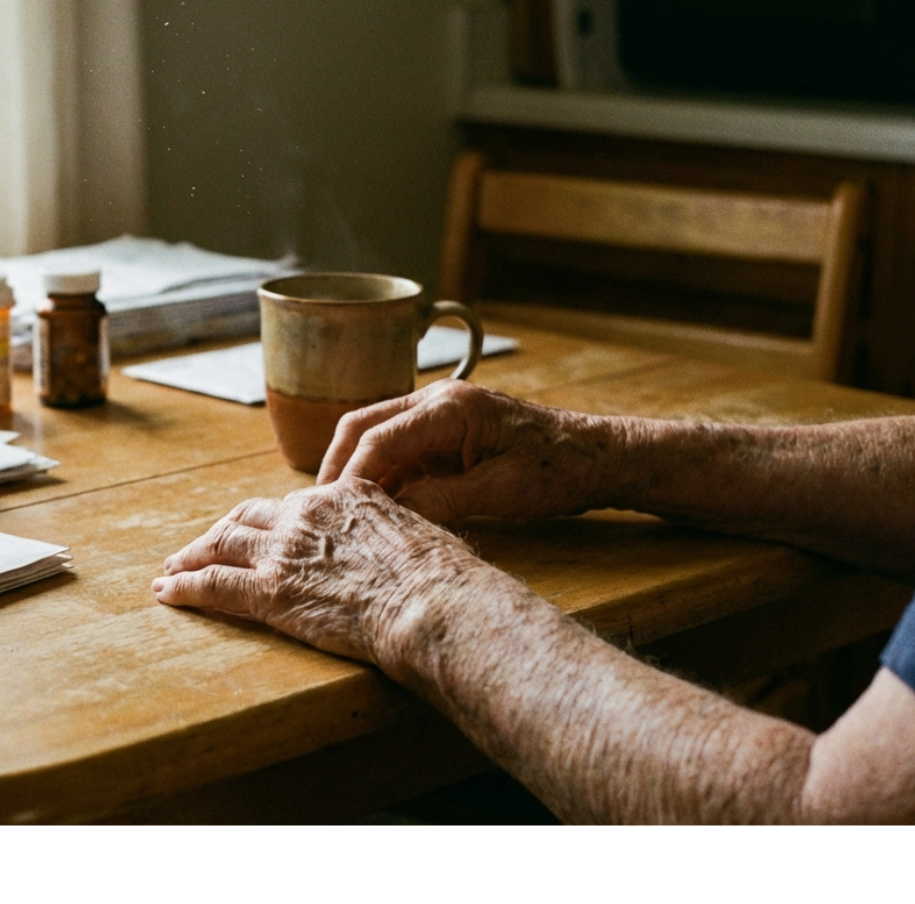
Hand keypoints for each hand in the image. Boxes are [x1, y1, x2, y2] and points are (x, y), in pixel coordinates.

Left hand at [151, 477, 483, 665]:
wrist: (431, 601)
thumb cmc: (442, 579)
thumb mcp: (420, 536)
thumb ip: (394, 536)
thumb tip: (402, 553)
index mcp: (344, 495)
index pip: (292, 504)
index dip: (269, 520)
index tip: (257, 531)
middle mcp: (306, 514)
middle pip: (247, 517)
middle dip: (219, 532)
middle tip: (200, 546)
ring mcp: (284, 551)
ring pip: (222, 546)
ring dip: (192, 557)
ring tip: (171, 569)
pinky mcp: (269, 590)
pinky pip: (214, 585)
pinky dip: (185, 588)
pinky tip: (168, 594)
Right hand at [316, 379, 620, 523]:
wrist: (596, 456)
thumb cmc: (558, 471)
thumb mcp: (502, 493)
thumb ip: (443, 500)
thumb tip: (390, 515)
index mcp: (450, 408)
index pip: (378, 438)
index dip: (350, 476)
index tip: (333, 512)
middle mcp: (437, 400)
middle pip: (363, 426)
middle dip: (337, 466)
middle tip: (319, 510)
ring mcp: (438, 413)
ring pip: (375, 436)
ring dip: (358, 472)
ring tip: (340, 514)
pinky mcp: (444, 432)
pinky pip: (399, 449)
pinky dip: (382, 476)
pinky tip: (376, 508)